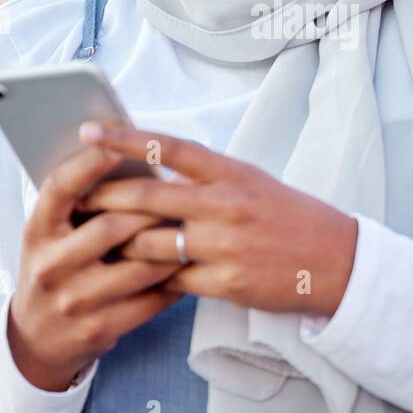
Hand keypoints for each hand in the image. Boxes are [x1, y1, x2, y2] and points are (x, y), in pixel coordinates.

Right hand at [8, 142, 185, 391]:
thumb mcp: (53, 234)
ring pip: (137, 267)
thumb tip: (130, 158)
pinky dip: (173, 283)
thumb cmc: (57, 268)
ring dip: (171, 247)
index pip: (60, 189)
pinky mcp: (98, 329)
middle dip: (150, 209)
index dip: (88, 165)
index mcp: (37, 231)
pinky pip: (148, 301)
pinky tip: (186, 268)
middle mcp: (50, 265)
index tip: (117, 146)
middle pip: (108, 227)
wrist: (37, 336)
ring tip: (193, 229)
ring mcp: (73, 300)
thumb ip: (81, 204)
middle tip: (182, 193)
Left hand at [77, 121, 358, 318]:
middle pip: (148, 197)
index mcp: (231, 172)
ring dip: (121, 245)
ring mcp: (225, 245)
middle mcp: (226, 204)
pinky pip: (172, 280)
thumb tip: (153, 168)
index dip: (124, 138)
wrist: (336, 260)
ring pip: (151, 244)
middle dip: (104, 198)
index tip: (88, 131)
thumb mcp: (251, 181)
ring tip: (98, 243)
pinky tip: (135, 277)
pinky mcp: (227, 282)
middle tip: (76, 199)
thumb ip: (206, 177)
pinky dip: (151, 278)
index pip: (168, 147)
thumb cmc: (289, 216)